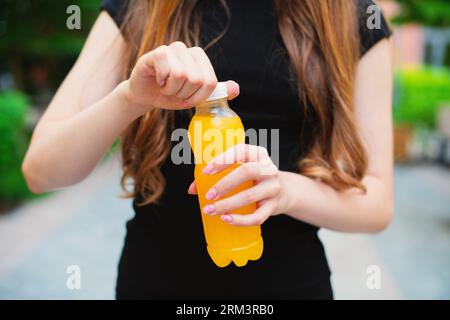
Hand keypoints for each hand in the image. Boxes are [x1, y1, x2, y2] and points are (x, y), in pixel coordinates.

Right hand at [124, 41, 238, 111]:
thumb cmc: (171, 96)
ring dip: (171, 89)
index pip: (210, 82)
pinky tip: (158, 79)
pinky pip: (165, 66)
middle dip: (183, 94)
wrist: (146, 96)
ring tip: (165, 86)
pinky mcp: (157, 52)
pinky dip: (162, 80)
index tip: (187, 99)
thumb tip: (235, 89)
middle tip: (174, 92)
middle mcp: (187, 50)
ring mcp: (172, 49)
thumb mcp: (195, 98)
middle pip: (196, 79)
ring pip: (180, 74)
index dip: (198, 97)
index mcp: (200, 59)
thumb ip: (216, 93)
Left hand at [188, 144, 289, 225]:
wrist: (285, 191)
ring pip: (249, 196)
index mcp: (257, 153)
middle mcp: (268, 168)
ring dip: (227, 205)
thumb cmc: (254, 178)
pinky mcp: (274, 205)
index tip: (205, 172)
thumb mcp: (241, 170)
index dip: (222, 161)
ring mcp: (273, 187)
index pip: (240, 151)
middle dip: (225, 184)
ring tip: (210, 210)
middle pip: (247, 172)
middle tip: (209, 195)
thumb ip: (217, 175)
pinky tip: (226, 219)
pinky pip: (258, 216)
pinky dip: (241, 220)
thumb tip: (193, 189)